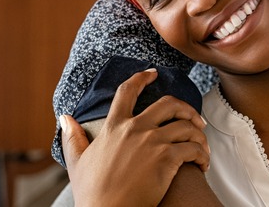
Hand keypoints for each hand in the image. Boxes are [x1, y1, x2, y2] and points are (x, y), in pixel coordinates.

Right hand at [61, 68, 210, 205]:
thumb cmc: (92, 193)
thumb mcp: (77, 162)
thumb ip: (73, 137)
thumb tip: (65, 117)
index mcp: (114, 127)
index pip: (127, 92)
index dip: (141, 78)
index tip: (153, 73)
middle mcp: (135, 129)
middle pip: (169, 103)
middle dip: (187, 108)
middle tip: (195, 119)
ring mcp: (153, 143)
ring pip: (187, 126)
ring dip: (199, 135)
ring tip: (202, 147)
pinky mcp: (167, 159)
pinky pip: (194, 148)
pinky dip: (203, 155)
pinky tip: (202, 164)